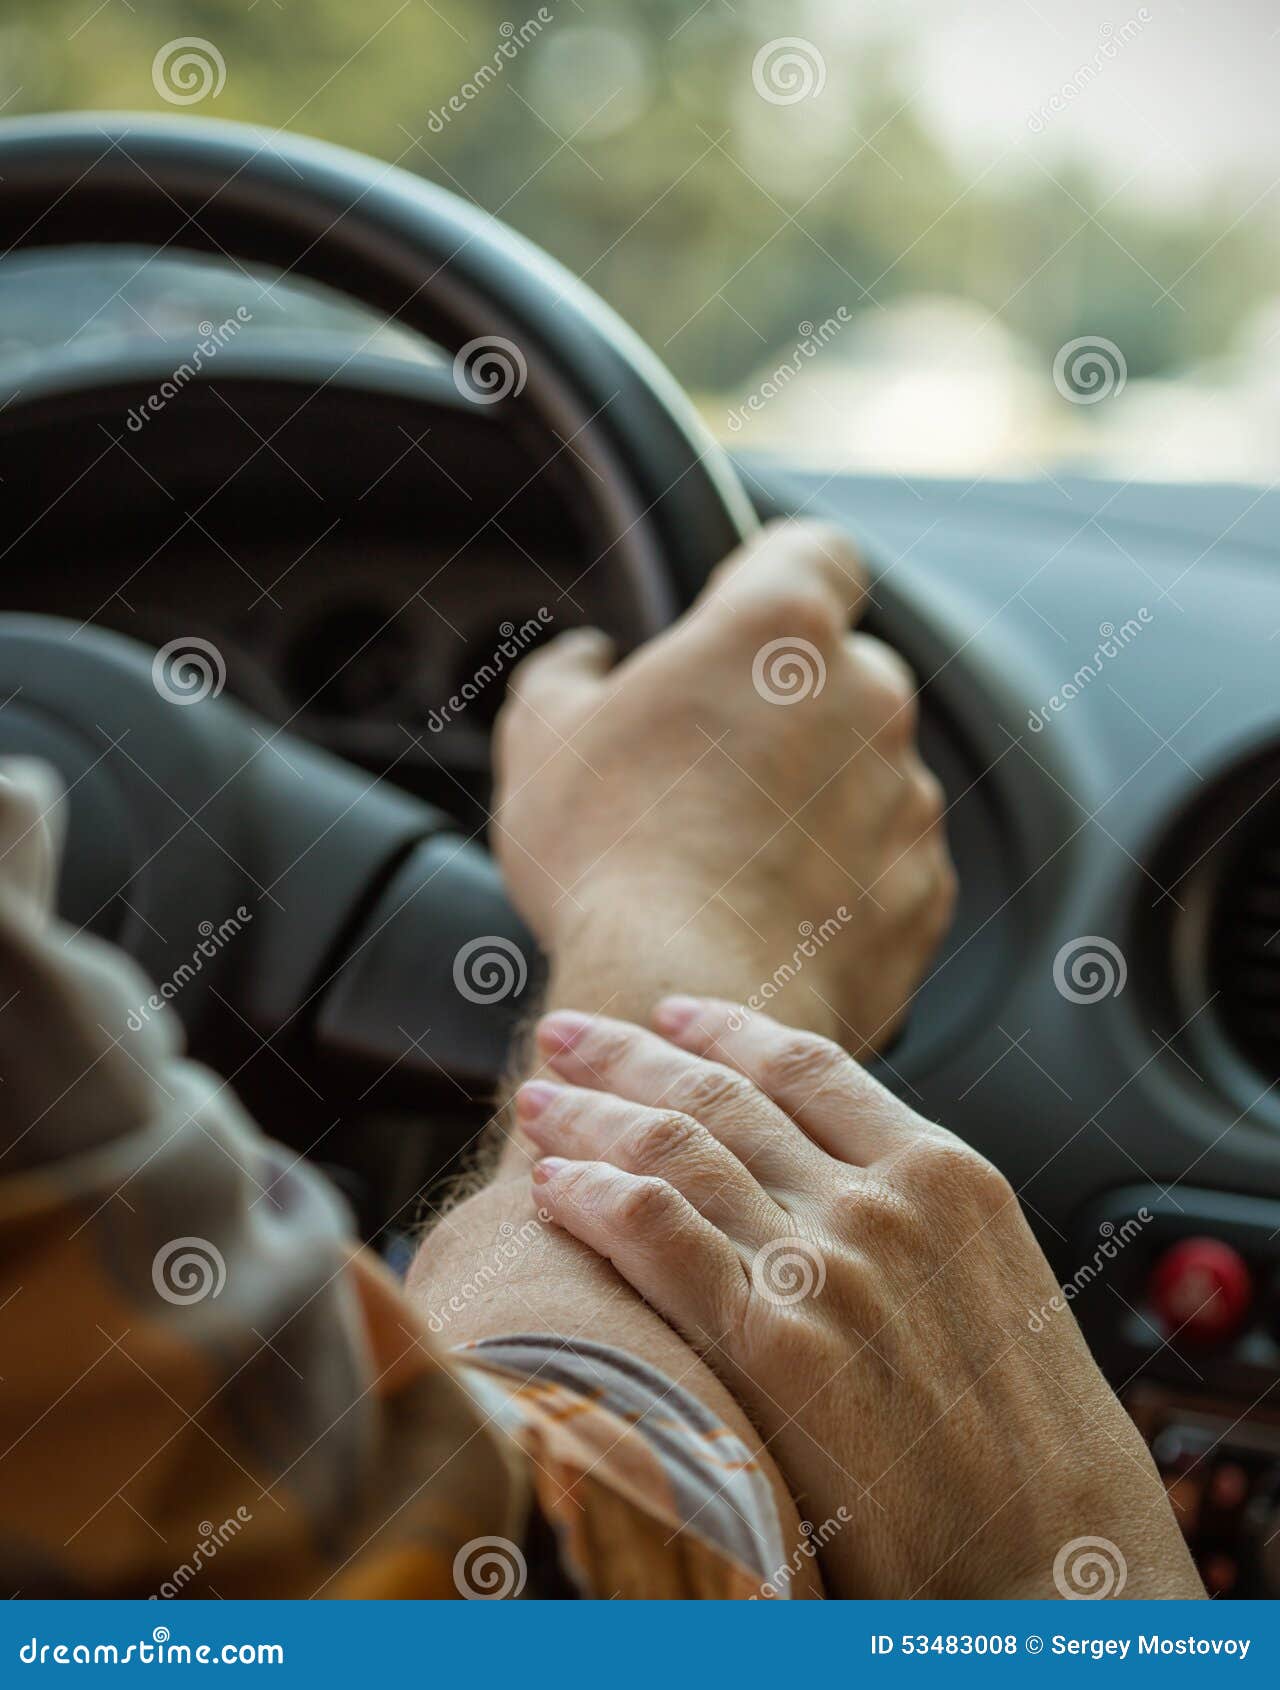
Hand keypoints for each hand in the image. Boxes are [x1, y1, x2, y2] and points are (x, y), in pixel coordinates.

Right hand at [491, 520, 954, 1052]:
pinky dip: (844, 879)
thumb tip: (586, 660)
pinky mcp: (925, 889)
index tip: (734, 622)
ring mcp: (909, 796)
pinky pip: (886, 862)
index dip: (775, 577)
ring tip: (732, 861)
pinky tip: (770, 915)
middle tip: (706, 770)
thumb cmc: (610, 858)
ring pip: (867, 772)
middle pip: (841, 670)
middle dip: (786, 707)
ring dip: (816, 798)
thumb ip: (567, 671)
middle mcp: (869, 695)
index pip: (815, 551)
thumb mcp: (541, 738)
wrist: (685, 1000)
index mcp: (781, 628)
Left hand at [512, 999, 1203, 1600]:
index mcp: (944, 1173)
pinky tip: (551, 1185)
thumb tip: (826, 1186)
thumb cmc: (1025, 1440)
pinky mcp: (773, 1342)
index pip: (805, 1066)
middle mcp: (881, 1199)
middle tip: (567, 1036)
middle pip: (722, 1094)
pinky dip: (593, 1197)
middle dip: (630, 1056)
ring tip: (540, 1104)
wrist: (1052, 1558)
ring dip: (593, 1117)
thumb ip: (911, 1220)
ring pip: (675, 1148)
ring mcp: (825, 1264)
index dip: (721, 1030)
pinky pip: (655, 1231)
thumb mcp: (992, 1283)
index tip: (668, 1014)